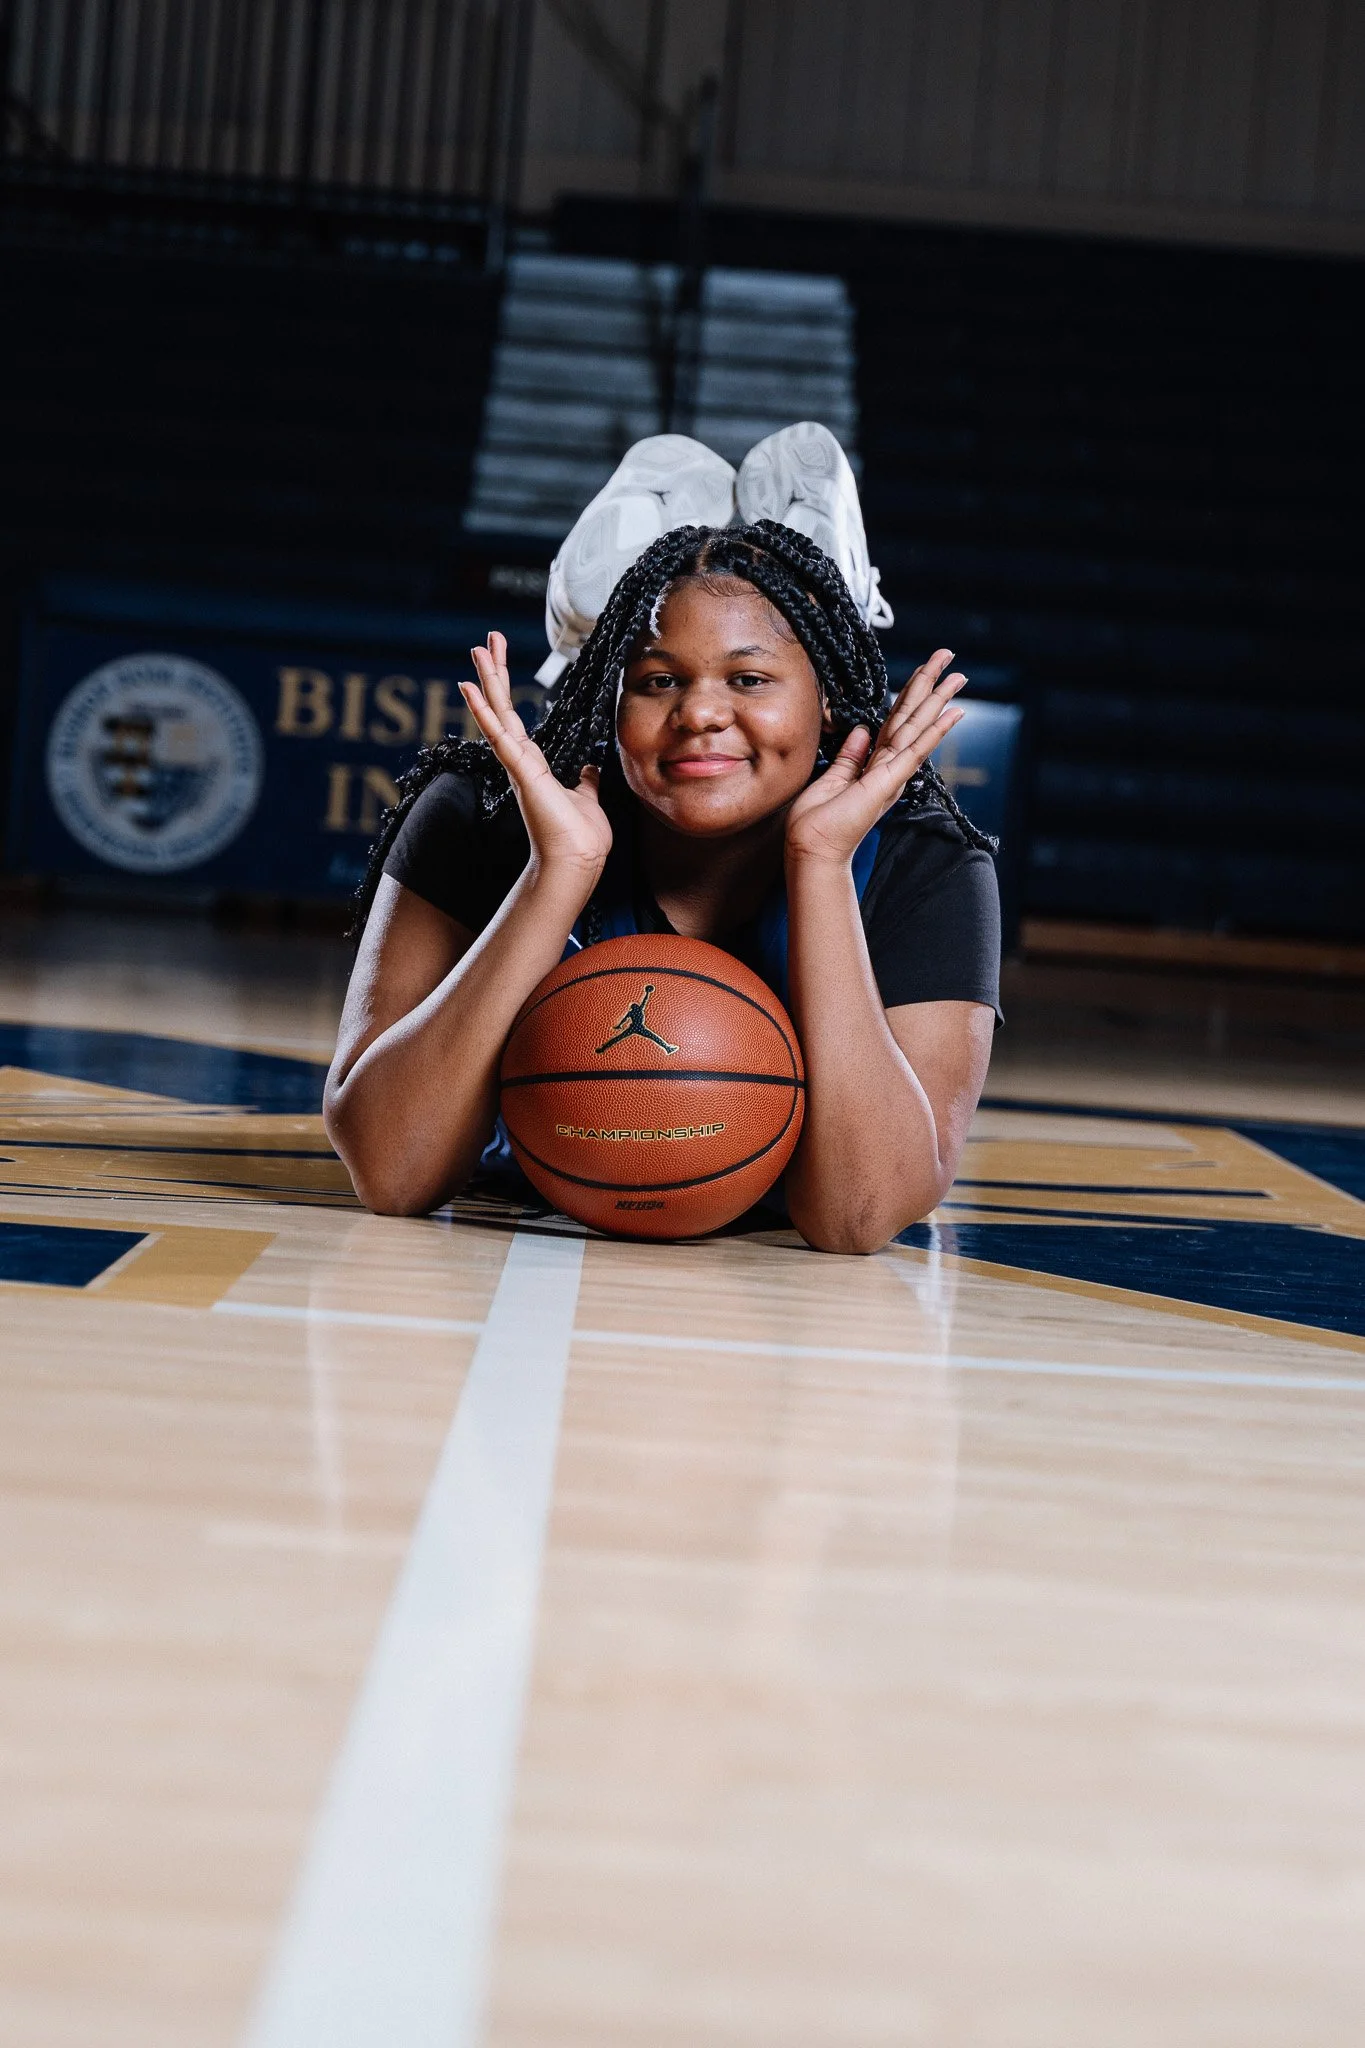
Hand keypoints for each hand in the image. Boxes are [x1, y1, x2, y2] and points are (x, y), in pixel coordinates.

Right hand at [460, 633, 612, 878]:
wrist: (578, 861)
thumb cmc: (581, 837)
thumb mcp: (587, 796)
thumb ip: (585, 779)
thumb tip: (591, 766)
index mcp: (533, 764)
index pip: (515, 717)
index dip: (506, 687)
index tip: (499, 658)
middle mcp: (520, 761)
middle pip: (502, 707)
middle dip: (495, 672)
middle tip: (486, 640)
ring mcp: (517, 766)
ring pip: (497, 715)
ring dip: (486, 682)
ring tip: (476, 650)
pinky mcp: (521, 772)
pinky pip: (499, 736)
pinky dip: (484, 712)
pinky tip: (470, 688)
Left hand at [784, 648, 966, 866]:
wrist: (812, 850)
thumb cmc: (817, 823)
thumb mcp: (832, 779)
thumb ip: (849, 755)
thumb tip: (861, 731)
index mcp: (875, 766)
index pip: (895, 721)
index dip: (909, 694)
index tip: (923, 672)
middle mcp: (889, 768)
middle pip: (912, 717)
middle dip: (930, 685)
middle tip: (949, 657)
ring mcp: (891, 774)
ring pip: (918, 726)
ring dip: (938, 699)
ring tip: (959, 675)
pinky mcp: (888, 781)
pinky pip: (914, 749)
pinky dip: (935, 729)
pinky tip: (953, 712)